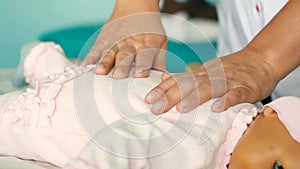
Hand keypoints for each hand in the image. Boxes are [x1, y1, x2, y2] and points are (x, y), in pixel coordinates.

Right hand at [81, 12, 166, 78]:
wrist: (136, 6)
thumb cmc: (150, 29)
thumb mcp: (160, 42)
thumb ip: (160, 61)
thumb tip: (165, 78)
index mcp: (146, 44)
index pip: (144, 56)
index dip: (142, 65)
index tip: (139, 75)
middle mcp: (130, 42)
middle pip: (125, 55)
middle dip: (121, 66)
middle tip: (118, 77)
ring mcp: (115, 40)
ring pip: (109, 52)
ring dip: (105, 63)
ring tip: (100, 73)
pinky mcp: (104, 39)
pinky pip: (95, 49)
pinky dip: (89, 58)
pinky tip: (84, 67)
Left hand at [145, 49, 280, 113]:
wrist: (261, 60)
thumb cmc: (232, 69)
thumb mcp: (206, 71)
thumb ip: (187, 77)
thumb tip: (164, 79)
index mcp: (202, 74)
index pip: (179, 80)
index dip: (163, 89)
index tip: (148, 99)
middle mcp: (213, 76)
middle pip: (190, 85)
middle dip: (172, 96)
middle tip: (156, 108)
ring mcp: (230, 81)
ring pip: (211, 88)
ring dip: (195, 97)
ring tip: (181, 108)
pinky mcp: (247, 88)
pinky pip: (237, 94)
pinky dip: (227, 100)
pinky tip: (217, 108)